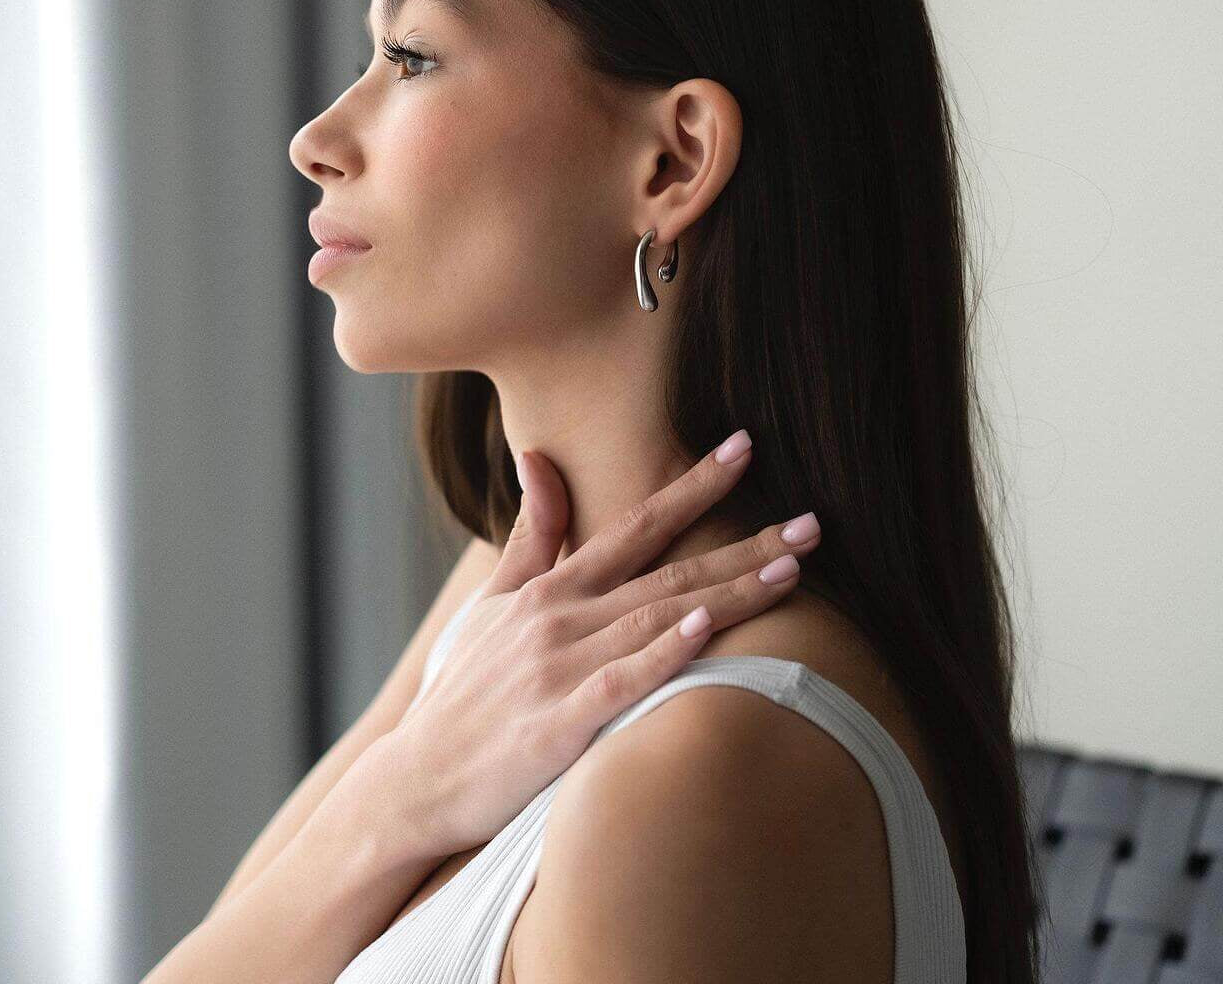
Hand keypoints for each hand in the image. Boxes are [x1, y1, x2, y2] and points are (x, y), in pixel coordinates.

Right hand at [389, 430, 822, 856]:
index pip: (635, 525)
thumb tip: (536, 458)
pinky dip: (664, 654)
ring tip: (792, 570)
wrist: (416, 779)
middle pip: (668, 570)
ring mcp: (561, 669)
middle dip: (745, 543)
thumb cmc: (462, 690)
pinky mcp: (560, 726)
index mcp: (552, 589)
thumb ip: (530, 536)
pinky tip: (706, 630)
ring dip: (729, 591)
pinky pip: (621, 683)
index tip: (743, 448)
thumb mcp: (490, 604)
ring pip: (659, 619)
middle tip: (812, 521)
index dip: (692, 485)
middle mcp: (562, 618)